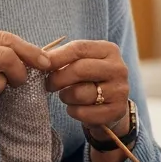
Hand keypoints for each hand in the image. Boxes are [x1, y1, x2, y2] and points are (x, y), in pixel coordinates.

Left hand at [45, 40, 130, 161]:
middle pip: (79, 69)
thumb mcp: (81, 62)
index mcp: (109, 50)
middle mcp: (118, 68)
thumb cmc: (89, 80)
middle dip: (57, 78)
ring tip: (67, 96)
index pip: (78, 48)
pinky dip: (73, 112)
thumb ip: (63, 58)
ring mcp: (120, 90)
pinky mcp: (116, 111)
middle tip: (48, 84)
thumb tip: (40, 59)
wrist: (110, 106)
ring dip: (66, 97)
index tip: (40, 65)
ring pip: (80, 93)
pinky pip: (83, 112)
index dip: (56, 57)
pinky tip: (76, 108)